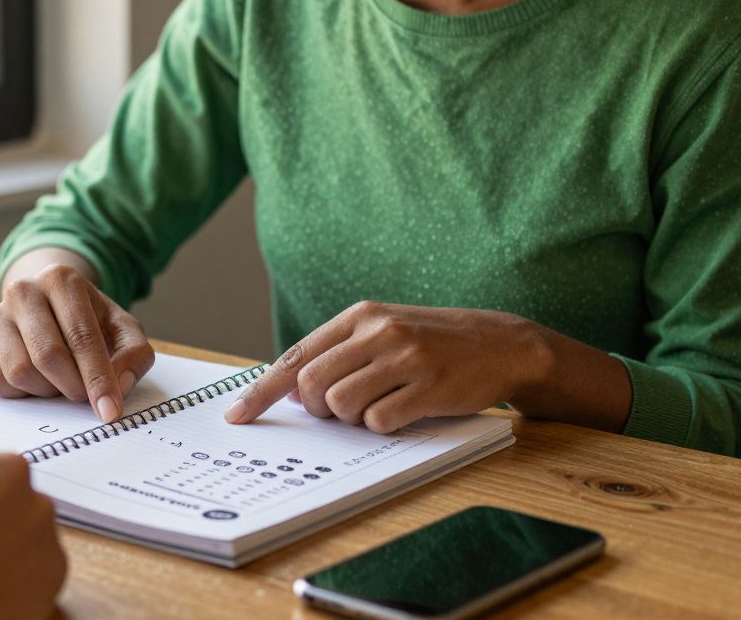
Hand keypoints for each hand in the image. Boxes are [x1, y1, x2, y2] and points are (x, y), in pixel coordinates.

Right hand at [0, 262, 154, 421]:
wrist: (49, 305)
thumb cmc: (90, 320)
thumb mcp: (122, 329)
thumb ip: (134, 355)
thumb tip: (119, 385)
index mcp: (61, 279)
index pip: (81, 336)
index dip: (98, 378)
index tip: (110, 411)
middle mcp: (23, 290)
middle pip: (48, 356)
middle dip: (73, 386)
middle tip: (85, 396)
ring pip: (19, 372)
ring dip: (47, 390)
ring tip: (61, 380)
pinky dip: (21, 393)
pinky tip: (36, 381)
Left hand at [223, 301, 558, 432]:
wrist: (502, 343)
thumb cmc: (433, 343)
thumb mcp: (384, 331)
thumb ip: (339, 353)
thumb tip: (290, 390)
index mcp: (360, 316)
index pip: (296, 357)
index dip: (262, 390)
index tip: (238, 415)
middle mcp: (378, 331)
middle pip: (312, 386)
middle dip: (317, 410)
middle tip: (341, 410)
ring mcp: (405, 358)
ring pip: (342, 406)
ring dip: (354, 419)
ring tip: (381, 405)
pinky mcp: (429, 386)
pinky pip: (380, 421)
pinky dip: (384, 426)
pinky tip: (404, 411)